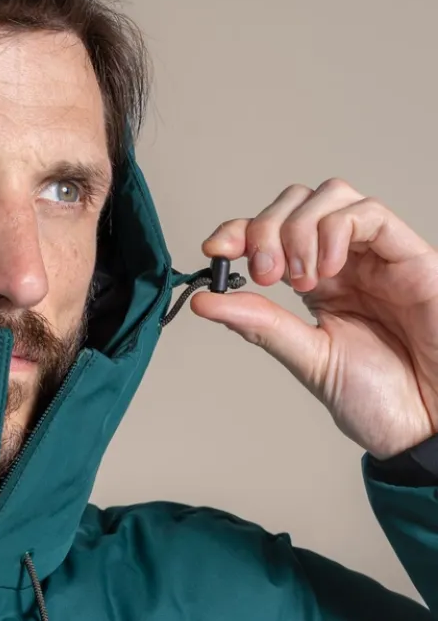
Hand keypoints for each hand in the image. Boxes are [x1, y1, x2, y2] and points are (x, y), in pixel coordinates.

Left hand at [191, 178, 437, 459]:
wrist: (424, 425)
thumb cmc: (378, 397)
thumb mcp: (306, 357)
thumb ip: (260, 325)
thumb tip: (205, 301)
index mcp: (315, 284)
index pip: (269, 234)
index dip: (238, 231)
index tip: (215, 250)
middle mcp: (343, 262)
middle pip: (294, 204)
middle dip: (265, 229)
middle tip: (264, 274)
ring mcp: (375, 255)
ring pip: (330, 196)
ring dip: (299, 229)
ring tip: (300, 279)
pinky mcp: (410, 256)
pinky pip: (370, 214)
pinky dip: (336, 231)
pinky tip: (328, 271)